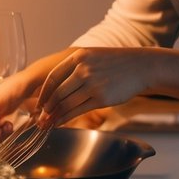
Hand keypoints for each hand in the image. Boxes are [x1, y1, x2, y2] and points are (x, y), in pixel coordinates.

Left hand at [35, 47, 151, 127]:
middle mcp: (83, 70)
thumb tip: (55, 86)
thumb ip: (74, 67)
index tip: (38, 104)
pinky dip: (66, 118)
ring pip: (66, 103)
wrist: (140, 67)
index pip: (52, 77)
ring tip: (48, 122)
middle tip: (40, 117)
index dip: (43, 93)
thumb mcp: (91, 56)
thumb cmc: (114, 63)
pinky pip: (78, 111)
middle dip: (46, 108)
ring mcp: (93, 84)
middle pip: (57, 93)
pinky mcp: (102, 98)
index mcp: (78, 57)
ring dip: (54, 115)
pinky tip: (60, 122)